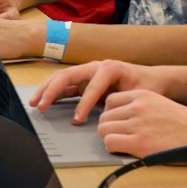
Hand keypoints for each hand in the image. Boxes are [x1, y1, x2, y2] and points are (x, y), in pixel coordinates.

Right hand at [30, 59, 169, 123]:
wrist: (152, 79)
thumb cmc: (147, 85)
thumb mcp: (140, 94)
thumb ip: (126, 103)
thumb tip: (111, 116)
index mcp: (109, 68)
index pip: (91, 86)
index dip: (83, 104)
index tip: (77, 120)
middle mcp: (96, 67)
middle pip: (68, 75)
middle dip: (52, 90)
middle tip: (40, 105)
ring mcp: (88, 73)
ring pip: (62, 78)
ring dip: (47, 90)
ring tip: (34, 103)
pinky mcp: (85, 81)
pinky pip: (65, 85)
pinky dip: (53, 93)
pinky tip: (43, 101)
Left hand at [96, 90, 186, 157]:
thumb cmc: (186, 125)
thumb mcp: (161, 105)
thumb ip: (141, 108)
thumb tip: (121, 119)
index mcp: (144, 95)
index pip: (110, 101)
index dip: (111, 115)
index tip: (117, 124)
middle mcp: (138, 107)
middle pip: (104, 117)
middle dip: (109, 129)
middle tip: (120, 138)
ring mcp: (138, 124)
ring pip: (103, 129)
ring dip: (110, 139)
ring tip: (123, 145)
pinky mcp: (139, 142)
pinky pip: (109, 143)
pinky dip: (113, 149)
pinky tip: (125, 151)